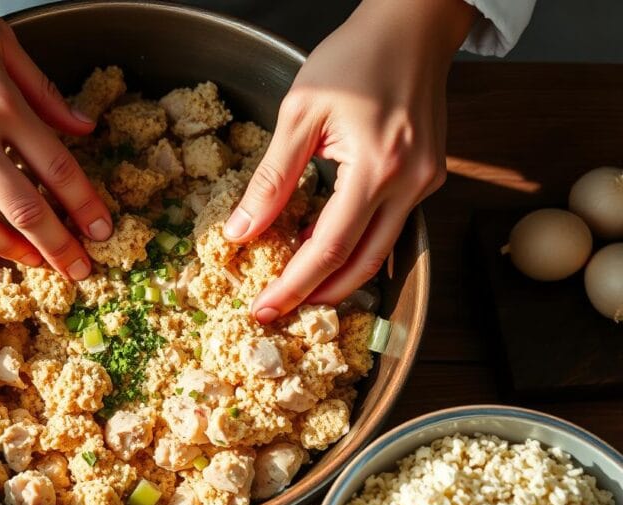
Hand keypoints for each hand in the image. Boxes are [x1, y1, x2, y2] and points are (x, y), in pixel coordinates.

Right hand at [0, 0, 111, 279]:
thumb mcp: (0, 38)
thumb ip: (44, 90)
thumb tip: (83, 127)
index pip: (57, 168)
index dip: (85, 206)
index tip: (102, 230)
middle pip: (25, 208)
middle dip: (59, 246)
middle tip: (81, 270)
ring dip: (15, 250)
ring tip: (40, 264)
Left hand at [223, 0, 476, 321]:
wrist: (411, 27)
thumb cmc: (352, 58)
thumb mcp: (298, 113)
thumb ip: (271, 178)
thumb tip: (241, 231)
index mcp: (376, 166)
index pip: (329, 247)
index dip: (293, 285)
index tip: (262, 308)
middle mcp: (410, 182)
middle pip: (362, 265)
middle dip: (317, 296)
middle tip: (277, 311)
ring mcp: (426, 183)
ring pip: (381, 252)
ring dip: (339, 278)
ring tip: (297, 289)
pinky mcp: (429, 177)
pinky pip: (391, 227)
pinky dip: (357, 246)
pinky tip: (325, 247)